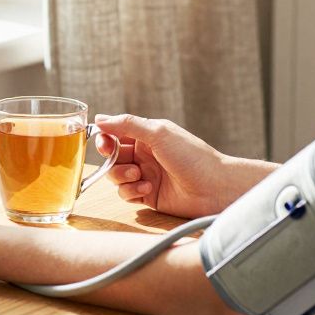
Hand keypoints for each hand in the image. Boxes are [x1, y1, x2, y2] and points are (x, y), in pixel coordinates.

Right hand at [94, 114, 236, 216]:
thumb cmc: (192, 156)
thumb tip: (99, 119)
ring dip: (122, 176)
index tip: (104, 144)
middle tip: (127, 163)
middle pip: (111, 156)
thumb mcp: (158, 133)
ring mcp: (145, 175)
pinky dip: (131, 191)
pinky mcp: (147, 195)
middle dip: (113, 160)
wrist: (214, 188)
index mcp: (146, 135)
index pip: (115, 134)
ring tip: (140, 177)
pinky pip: (125, 193)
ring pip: (115, 176)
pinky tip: (147, 189)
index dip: (105, 139)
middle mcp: (144, 154)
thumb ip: (127, 125)